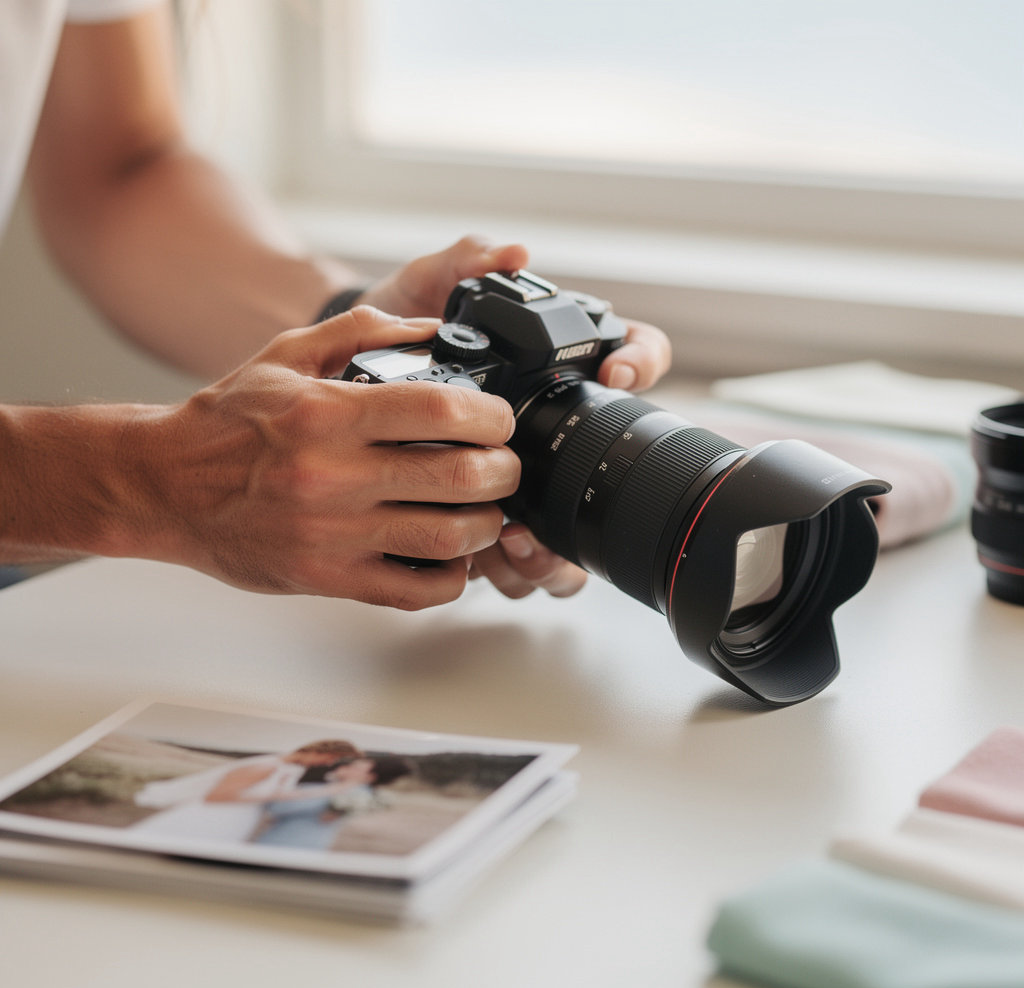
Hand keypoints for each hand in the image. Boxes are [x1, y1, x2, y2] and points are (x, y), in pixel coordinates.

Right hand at [138, 307, 520, 609]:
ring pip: (446, 539)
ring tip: (487, 510)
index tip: (499, 420)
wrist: (163, 486)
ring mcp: (330, 534)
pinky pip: (412, 591)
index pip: (440, 411)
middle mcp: (331, 476)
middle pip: (458, 477)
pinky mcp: (326, 579)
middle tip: (505, 465)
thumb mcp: (285, 355)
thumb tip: (432, 330)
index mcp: (327, 415)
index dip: (490, 416)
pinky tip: (454, 556)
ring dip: (486, 525)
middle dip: (503, 471)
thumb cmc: (226, 422)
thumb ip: (362, 332)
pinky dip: (451, 577)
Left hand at [362, 237, 672, 601]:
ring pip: (570, 535)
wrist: (337, 392)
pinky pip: (521, 566)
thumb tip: (511, 250)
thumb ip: (460, 263)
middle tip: (568, 483)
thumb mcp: (419, 290)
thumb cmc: (391, 335)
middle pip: (610, 467)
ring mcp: (524, 487)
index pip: (632, 356)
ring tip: (516, 540)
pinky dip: (515, 572)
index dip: (639, 359)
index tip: (614, 368)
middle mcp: (549, 434)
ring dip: (554, 549)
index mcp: (551, 370)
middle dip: (597, 489)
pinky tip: (488, 558)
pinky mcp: (489, 528)